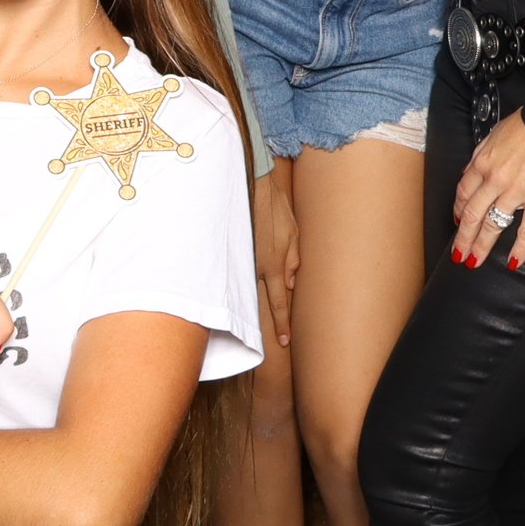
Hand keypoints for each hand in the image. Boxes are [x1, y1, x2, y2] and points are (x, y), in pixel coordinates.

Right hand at [254, 169, 298, 348]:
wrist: (251, 184)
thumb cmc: (275, 206)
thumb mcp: (293, 232)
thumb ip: (293, 259)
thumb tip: (290, 283)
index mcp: (273, 265)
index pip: (278, 303)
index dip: (282, 323)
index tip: (284, 341)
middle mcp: (256, 267)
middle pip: (261, 298)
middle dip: (269, 318)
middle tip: (276, 338)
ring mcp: (242, 258)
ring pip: (250, 283)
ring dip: (253, 294)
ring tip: (251, 310)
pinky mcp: (232, 247)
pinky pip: (240, 267)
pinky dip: (243, 274)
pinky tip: (240, 279)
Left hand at [451, 107, 524, 269]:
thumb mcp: (493, 135)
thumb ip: (480, 155)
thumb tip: (469, 171)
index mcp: (482, 163)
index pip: (463, 193)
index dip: (458, 211)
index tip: (457, 223)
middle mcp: (494, 180)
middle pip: (472, 214)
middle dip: (463, 237)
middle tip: (459, 255)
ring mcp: (515, 191)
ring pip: (493, 224)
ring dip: (481, 245)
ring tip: (474, 261)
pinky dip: (520, 247)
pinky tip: (514, 262)